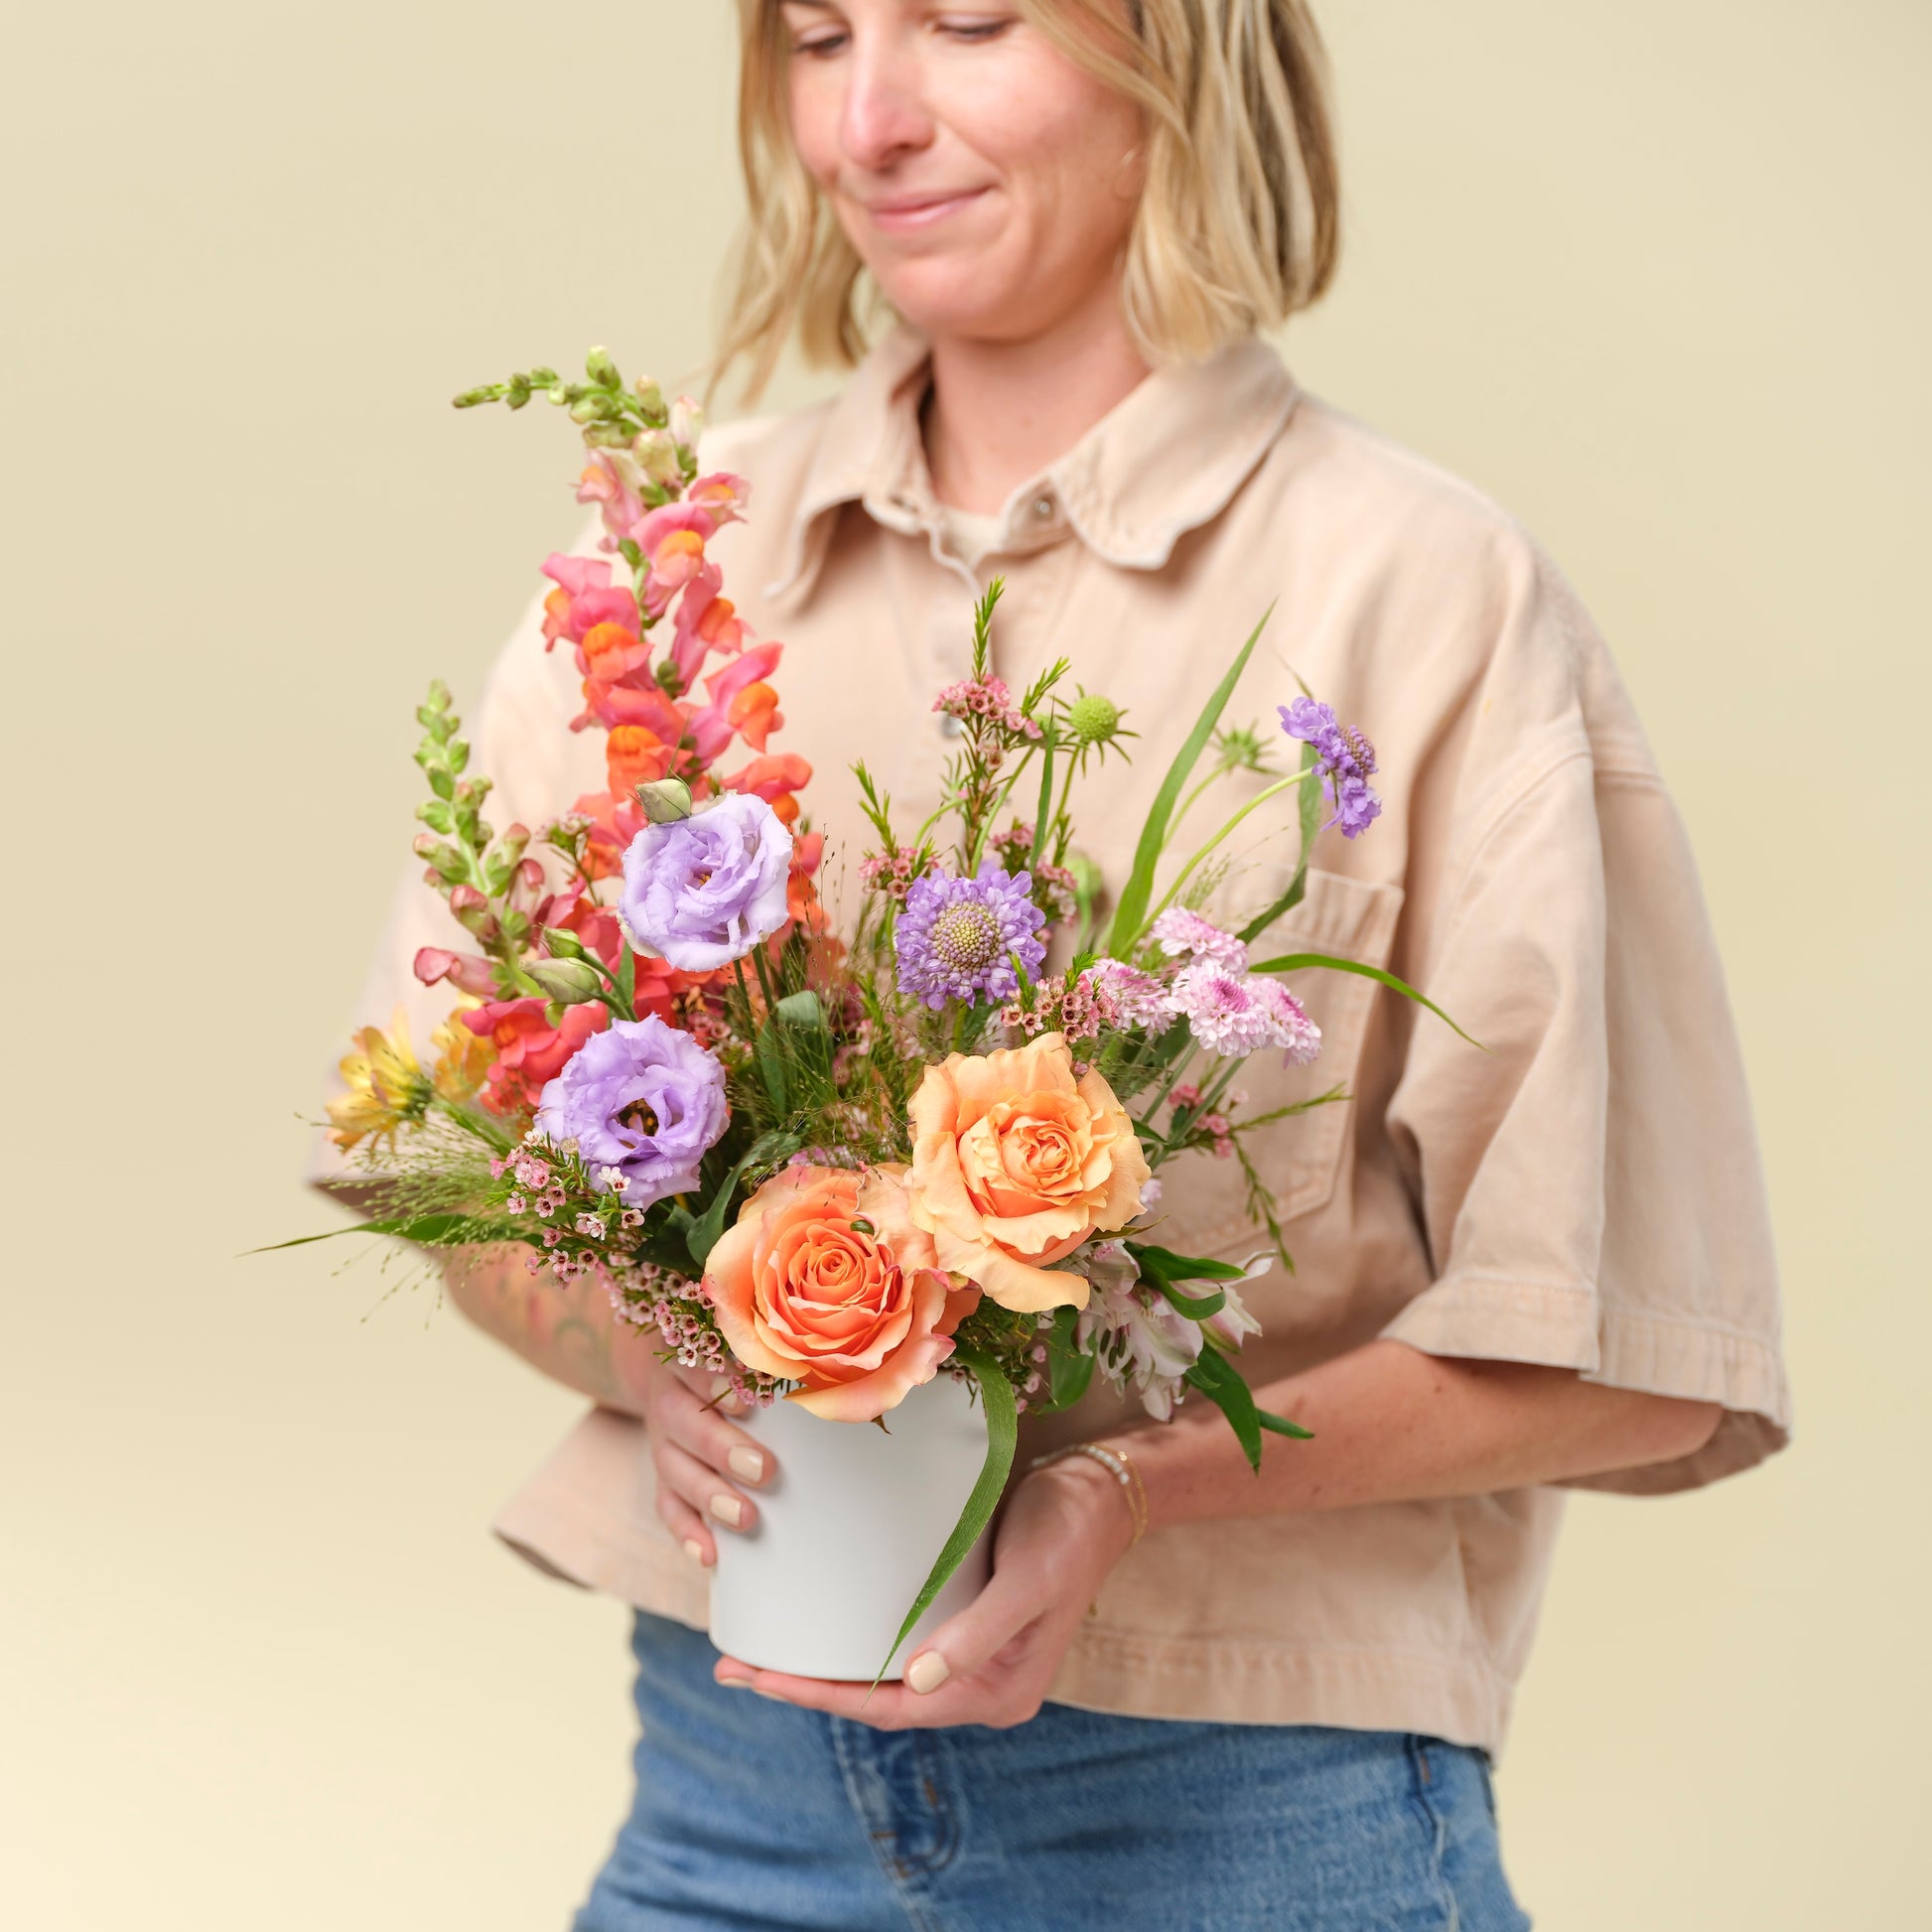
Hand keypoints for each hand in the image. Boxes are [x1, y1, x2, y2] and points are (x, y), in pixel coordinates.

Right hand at [638, 1358, 774, 1567]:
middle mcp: (669, 1397)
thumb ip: (771, 1358)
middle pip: (682, 1421)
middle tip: (765, 1469)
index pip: (693, 1366)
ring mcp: (662, 1438)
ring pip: (673, 1467)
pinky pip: (667, 1504)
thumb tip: (832, 1369)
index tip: (749, 1403)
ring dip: (709, 1495)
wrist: (676, 1371)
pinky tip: (710, 1556)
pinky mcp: (663, 1473)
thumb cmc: (731, 1360)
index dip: (714, 1383)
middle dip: (722, 1447)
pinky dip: (687, 1531)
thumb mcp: (738, 1347)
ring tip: (745, 1517)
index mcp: (688, 1359)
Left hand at [713, 1451, 1138, 1727]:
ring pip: (879, 1672)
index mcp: (996, 1693)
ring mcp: (970, 1651)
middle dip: (805, 1685)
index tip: (759, 1678)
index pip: (890, 1709)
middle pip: (875, 1698)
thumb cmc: (1067, 1532)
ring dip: (821, 1662)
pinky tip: (817, 1612)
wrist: (1100, 1490)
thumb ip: (977, 1634)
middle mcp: (979, 1683)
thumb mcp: (1027, 1582)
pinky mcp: (962, 1615)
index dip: (820, 1696)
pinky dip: (850, 1632)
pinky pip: (894, 1637)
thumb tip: (915, 1681)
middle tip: (735, 1664)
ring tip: (759, 1648)